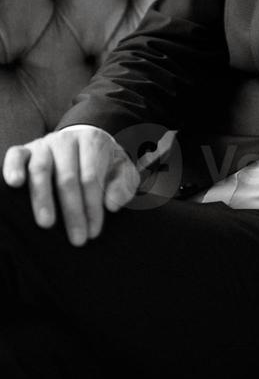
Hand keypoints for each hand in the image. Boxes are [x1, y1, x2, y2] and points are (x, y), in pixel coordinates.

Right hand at [2, 126, 139, 245]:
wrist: (83, 140)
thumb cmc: (103, 161)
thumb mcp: (122, 169)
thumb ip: (124, 184)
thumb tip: (112, 205)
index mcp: (92, 142)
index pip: (92, 178)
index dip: (93, 207)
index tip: (94, 232)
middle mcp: (66, 140)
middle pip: (68, 178)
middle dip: (73, 211)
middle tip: (77, 238)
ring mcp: (44, 144)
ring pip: (41, 169)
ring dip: (43, 198)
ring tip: (47, 223)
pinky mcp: (25, 149)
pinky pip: (16, 155)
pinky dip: (13, 168)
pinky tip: (15, 183)